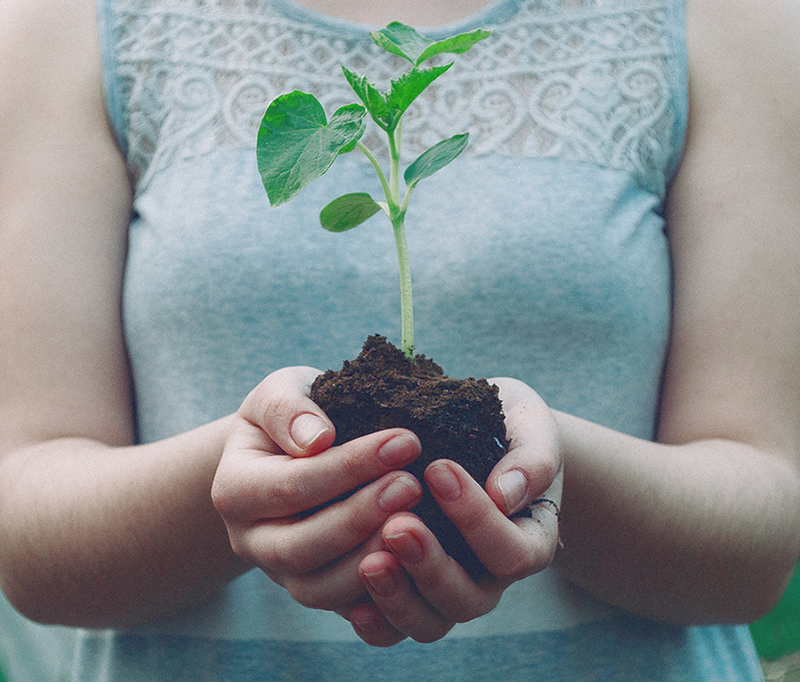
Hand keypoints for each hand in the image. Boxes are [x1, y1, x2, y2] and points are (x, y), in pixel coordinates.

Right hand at [211, 366, 423, 614]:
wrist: (289, 452)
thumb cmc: (292, 416)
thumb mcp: (279, 392)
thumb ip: (288, 409)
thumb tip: (317, 438)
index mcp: (235, 489)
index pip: (292, 485)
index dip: (350, 467)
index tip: (405, 441)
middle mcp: (250, 540)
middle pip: (300, 547)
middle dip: (360, 518)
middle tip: (412, 485)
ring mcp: (281, 574)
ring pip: (320, 590)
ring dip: (371, 559)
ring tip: (418, 523)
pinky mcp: (315, 591)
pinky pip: (345, 610)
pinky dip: (379, 597)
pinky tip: (416, 566)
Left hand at [345, 377, 562, 645]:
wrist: (477, 432)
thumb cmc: (509, 425)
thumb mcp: (531, 427)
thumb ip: (531, 459)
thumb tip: (504, 494)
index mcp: (529, 540)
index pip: (511, 552)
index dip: (476, 519)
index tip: (438, 469)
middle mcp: (491, 577)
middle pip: (467, 599)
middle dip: (430, 565)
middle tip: (397, 524)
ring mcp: (449, 591)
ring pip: (429, 623)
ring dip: (397, 598)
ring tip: (368, 563)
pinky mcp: (411, 595)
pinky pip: (394, 630)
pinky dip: (376, 623)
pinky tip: (353, 603)